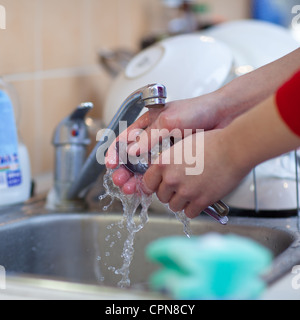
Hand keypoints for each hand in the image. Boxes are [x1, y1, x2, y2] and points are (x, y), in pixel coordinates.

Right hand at [105, 92, 230, 193]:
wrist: (224, 116)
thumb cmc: (198, 110)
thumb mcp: (170, 120)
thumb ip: (150, 136)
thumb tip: (132, 151)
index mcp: (148, 123)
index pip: (125, 138)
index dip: (115, 152)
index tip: (111, 164)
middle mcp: (153, 138)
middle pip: (131, 157)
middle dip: (124, 170)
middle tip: (121, 181)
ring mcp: (164, 150)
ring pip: (144, 167)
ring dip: (135, 178)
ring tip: (131, 188)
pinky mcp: (175, 161)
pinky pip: (159, 173)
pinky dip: (152, 181)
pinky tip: (147, 189)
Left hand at [142, 130, 250, 218]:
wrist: (233, 148)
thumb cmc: (211, 143)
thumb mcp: (182, 146)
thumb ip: (169, 161)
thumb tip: (163, 172)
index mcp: (163, 163)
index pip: (147, 183)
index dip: (153, 185)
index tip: (157, 186)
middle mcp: (171, 179)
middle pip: (161, 197)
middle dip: (168, 193)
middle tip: (180, 187)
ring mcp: (186, 191)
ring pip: (174, 207)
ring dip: (180, 202)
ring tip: (191, 192)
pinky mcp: (201, 201)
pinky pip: (189, 213)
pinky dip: (193, 208)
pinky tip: (199, 199)